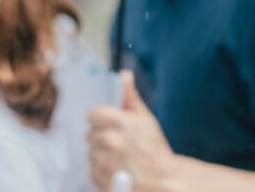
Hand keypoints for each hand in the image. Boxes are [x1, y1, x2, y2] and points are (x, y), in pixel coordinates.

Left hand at [87, 70, 179, 191]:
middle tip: (119, 144)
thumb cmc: (155, 149)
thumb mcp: (145, 119)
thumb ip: (130, 97)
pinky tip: (116, 170)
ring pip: (91, 152)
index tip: (110, 125)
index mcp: (118, 122)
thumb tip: (124, 74)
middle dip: (102, 137)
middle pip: (90, 134)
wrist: (163, 181)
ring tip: (119, 159)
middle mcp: (109, 141)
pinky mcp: (101, 180)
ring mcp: (104, 162)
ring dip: (101, 154)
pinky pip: (92, 170)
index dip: (100, 119)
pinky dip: (101, 170)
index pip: (92, 115)